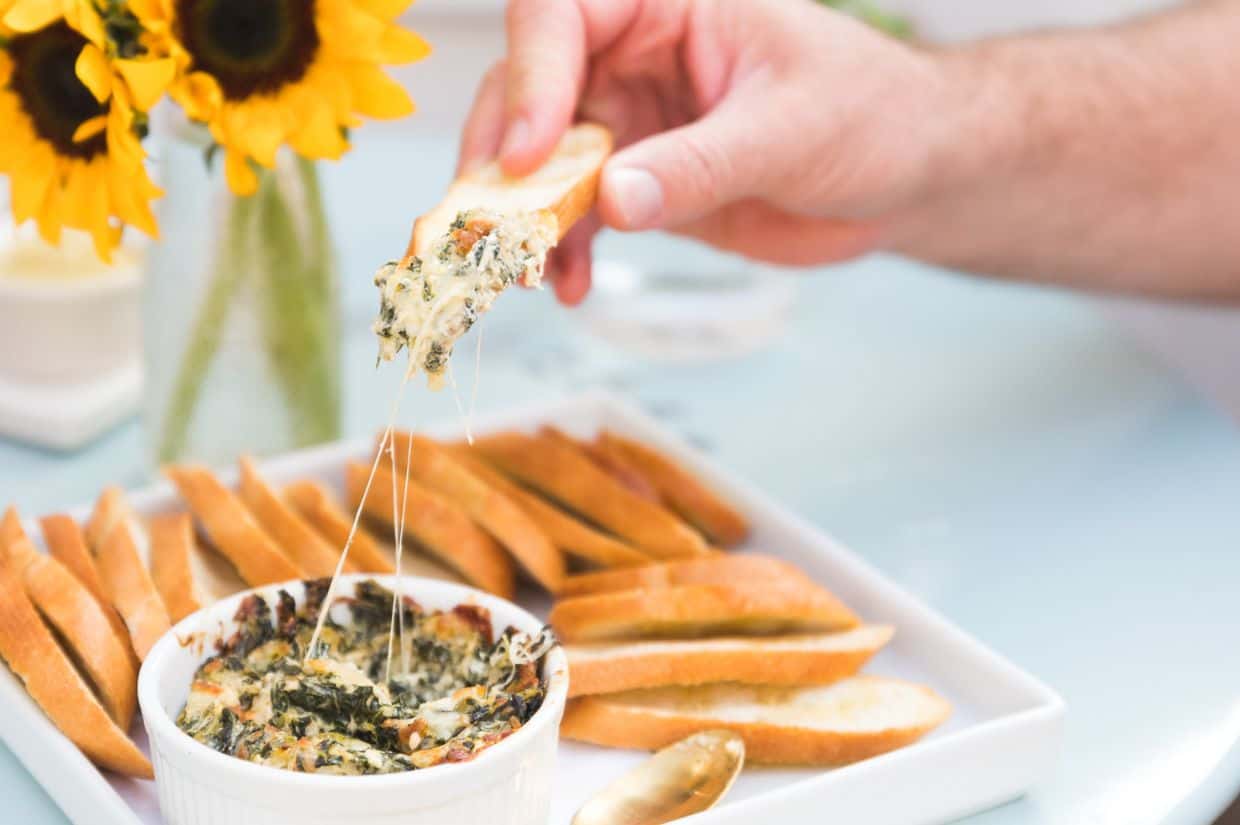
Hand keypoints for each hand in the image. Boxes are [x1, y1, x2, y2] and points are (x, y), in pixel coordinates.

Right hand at [459, 0, 948, 303]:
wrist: (906, 177)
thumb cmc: (871, 115)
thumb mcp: (790, 132)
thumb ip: (701, 164)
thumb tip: (613, 199)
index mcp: (665, 7)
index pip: (563, 15)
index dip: (531, 76)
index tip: (530, 154)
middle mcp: (632, 57)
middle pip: (527, 90)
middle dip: (499, 158)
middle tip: (490, 223)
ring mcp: (631, 124)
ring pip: (540, 162)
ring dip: (523, 217)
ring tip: (526, 270)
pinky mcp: (640, 185)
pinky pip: (579, 215)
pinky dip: (565, 251)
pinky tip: (569, 286)